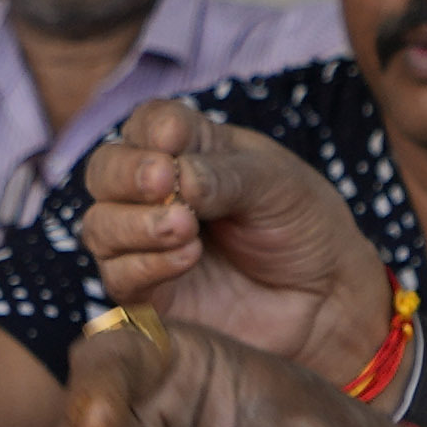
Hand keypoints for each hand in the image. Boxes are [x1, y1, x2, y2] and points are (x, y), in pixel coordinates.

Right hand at [75, 96, 400, 386]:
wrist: (327, 302)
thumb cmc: (305, 230)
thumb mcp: (277, 186)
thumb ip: (224, 176)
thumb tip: (175, 175)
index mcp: (190, 151)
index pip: (147, 125)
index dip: (153, 129)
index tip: (175, 140)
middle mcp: (157, 195)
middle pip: (105, 171)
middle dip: (127, 173)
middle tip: (163, 181)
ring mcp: (146, 245)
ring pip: (99, 226)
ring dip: (135, 222)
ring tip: (184, 227)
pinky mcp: (146, 295)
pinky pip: (118, 276)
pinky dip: (146, 263)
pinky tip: (189, 258)